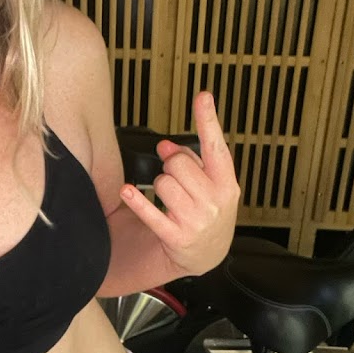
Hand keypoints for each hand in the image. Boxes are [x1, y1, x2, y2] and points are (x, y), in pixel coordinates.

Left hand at [120, 91, 239, 276]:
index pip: (216, 146)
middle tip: (176, 179)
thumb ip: (190, 161)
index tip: (203, 96)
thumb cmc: (205, 213)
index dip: (208, 120)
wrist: (204, 256)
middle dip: (171, 167)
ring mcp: (196, 220)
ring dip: (159, 187)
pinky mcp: (176, 236)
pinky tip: (127, 192)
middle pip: (179, 163)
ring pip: (163, 183)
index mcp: (226, 184)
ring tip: (169, 200)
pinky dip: (136, 200)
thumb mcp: (209, 185)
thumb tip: (165, 146)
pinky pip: (150, 211)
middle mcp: (214, 201)